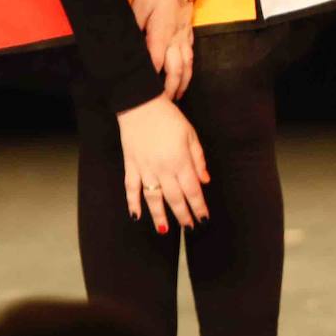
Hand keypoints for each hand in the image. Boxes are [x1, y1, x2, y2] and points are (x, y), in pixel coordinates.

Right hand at [117, 94, 210, 232]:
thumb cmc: (169, 118)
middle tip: (189, 227)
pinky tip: (136, 215)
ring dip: (159, 215)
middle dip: (183, 214)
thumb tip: (205, 180)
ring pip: (153, 198)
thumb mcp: (190, 134)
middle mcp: (163, 169)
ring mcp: (145, 169)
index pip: (192, 190)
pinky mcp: (131, 166)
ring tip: (164, 230)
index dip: (198, 206)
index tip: (203, 218)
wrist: (140, 105)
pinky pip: (131, 188)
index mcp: (180, 161)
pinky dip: (133, 203)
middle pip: (175, 197)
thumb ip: (198, 159)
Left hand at [131, 0, 194, 99]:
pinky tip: (185, 78)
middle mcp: (176, 38)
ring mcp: (185, 36)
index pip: (156, 61)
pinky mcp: (189, 33)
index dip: (151, 79)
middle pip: (176, 68)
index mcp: (161, 32)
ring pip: (187, 65)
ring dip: (182, 83)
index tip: (144, 94)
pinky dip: (189, 71)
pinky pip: (191, 56)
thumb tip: (127, 48)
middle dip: (170, 88)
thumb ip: (134, 28)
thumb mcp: (137, 5)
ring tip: (176, 97)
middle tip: (162, 104)